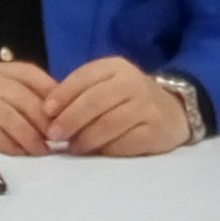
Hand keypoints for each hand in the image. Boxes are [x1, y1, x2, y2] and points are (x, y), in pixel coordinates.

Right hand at [0, 61, 57, 155]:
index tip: (67, 116)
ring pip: (9, 115)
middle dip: (44, 121)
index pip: (31, 75)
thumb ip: (20, 100)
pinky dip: (8, 144)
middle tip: (58, 140)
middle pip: (23, 97)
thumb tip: (60, 116)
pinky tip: (19, 154)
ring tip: (42, 151)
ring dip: (29, 136)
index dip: (53, 95)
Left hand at [43, 56, 193, 158]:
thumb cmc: (128, 98)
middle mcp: (133, 82)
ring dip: (84, 138)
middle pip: (94, 100)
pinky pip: (124, 143)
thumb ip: (80, 93)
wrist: (173, 110)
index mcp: (116, 67)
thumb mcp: (106, 85)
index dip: (62, 94)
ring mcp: (146, 106)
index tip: (46, 111)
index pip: (84, 76)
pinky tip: (95, 153)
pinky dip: (105, 149)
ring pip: (108, 124)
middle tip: (53, 135)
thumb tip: (48, 113)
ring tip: (71, 147)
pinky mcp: (155, 131)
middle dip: (70, 119)